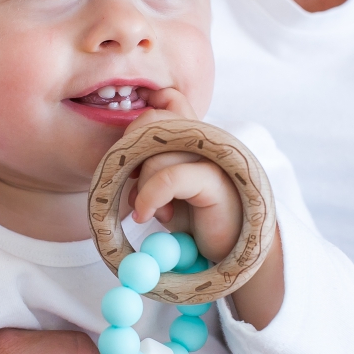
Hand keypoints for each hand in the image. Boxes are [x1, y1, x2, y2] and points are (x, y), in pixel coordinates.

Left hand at [128, 88, 283, 330]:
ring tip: (153, 210)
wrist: (229, 253)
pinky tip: (147, 216)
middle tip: (133, 182)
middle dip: (132, 150)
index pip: (167, 100)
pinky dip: (148, 197)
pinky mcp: (215, 180)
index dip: (141, 118)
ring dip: (142, 186)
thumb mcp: (166, 189)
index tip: (131, 155)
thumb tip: (123, 156)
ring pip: (155, 153)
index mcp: (195, 135)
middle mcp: (207, 139)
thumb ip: (149, 165)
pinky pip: (168, 177)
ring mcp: (213, 157)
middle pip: (154, 119)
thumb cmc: (195, 219)